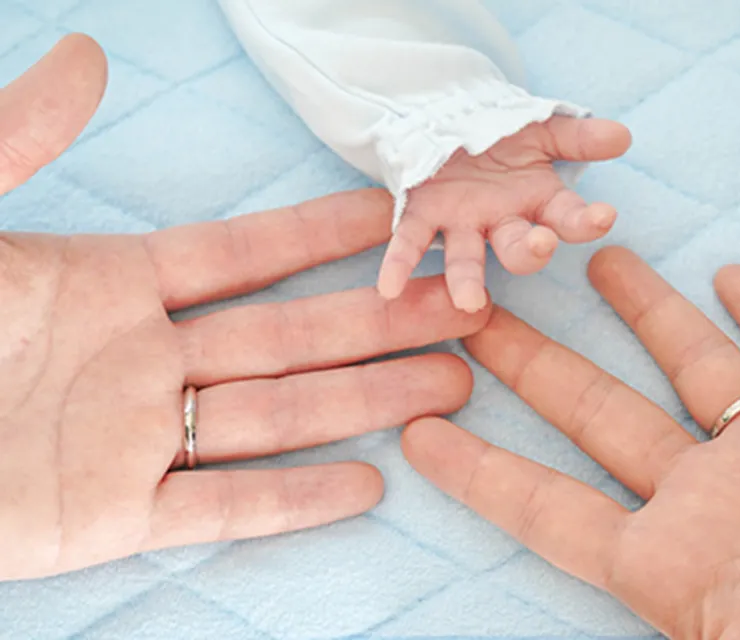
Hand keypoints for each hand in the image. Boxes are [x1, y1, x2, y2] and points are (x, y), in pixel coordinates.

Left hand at [0, 35, 486, 580]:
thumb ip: (18, 138)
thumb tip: (85, 56)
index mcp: (105, 287)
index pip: (240, 256)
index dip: (318, 235)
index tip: (394, 217)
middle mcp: (139, 362)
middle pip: (288, 337)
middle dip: (379, 321)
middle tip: (464, 307)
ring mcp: (134, 441)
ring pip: (277, 417)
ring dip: (366, 400)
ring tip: (450, 384)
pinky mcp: (112, 519)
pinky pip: (223, 507)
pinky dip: (296, 499)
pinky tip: (369, 479)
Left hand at [376, 117, 630, 311]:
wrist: (453, 121)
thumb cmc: (505, 133)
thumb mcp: (543, 128)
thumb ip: (579, 136)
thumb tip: (622, 137)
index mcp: (538, 203)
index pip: (570, 218)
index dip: (587, 221)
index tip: (604, 217)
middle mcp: (502, 222)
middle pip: (520, 248)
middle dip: (531, 251)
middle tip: (540, 246)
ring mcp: (462, 225)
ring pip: (467, 258)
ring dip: (467, 280)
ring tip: (468, 301)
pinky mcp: (422, 216)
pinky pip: (409, 243)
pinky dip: (399, 264)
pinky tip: (389, 287)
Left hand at [403, 247, 739, 638]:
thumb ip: (653, 627)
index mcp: (665, 563)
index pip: (547, 509)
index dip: (480, 474)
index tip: (418, 435)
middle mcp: (707, 498)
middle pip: (601, 414)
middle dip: (537, 365)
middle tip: (480, 315)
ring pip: (696, 368)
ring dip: (648, 313)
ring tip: (598, 263)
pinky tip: (732, 276)